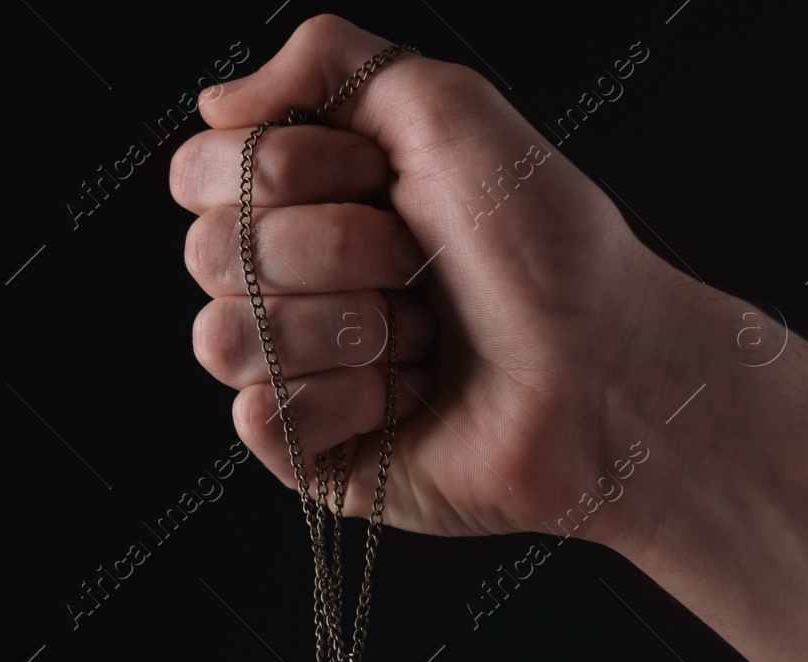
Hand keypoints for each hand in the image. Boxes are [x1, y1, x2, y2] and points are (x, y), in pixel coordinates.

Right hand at [170, 14, 710, 545]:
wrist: (605, 368)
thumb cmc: (544, 246)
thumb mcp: (444, 107)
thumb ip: (325, 64)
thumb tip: (215, 101)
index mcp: (308, 201)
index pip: (202, 173)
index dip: (280, 169)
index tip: (376, 176)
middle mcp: (289, 283)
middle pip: (208, 253)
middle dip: (330, 248)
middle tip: (414, 261)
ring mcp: (294, 370)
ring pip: (224, 339)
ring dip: (343, 328)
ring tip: (419, 338)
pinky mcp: (309, 452)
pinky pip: (262, 418)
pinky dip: (348, 400)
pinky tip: (407, 398)